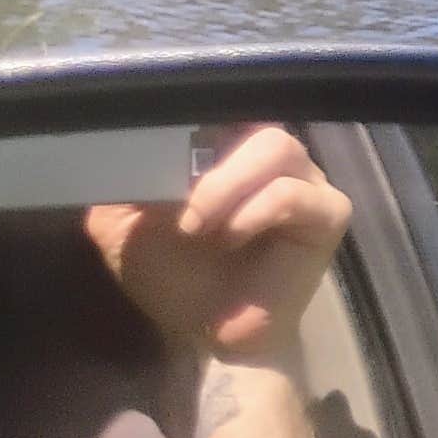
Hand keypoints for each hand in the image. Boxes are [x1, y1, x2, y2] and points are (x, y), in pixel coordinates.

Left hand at [86, 126, 353, 356]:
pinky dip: (255, 212)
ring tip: (199, 225)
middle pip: (250, 120)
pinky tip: (229, 239)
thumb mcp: (121, 223)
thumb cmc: (172, 275)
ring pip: (277, 146)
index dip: (189, 116)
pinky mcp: (327, 215)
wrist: (206, 332)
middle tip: (180, 210)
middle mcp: (268, 155)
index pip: (216, 105)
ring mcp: (304, 181)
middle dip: (207, 161)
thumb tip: (110, 143)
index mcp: (223, 146)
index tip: (154, 143)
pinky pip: (295, 194)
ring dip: (228, 185)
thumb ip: (116, 181)